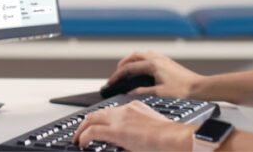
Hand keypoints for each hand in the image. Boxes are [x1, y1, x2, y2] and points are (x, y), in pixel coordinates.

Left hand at [72, 101, 194, 150]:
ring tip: (78, 139)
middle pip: (98, 113)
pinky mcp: (117, 130)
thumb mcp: (153, 130)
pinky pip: (92, 132)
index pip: (112, 111)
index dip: (101, 120)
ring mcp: (121, 119)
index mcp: (136, 108)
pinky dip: (84, 137)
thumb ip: (141, 133)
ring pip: (91, 119)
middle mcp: (126, 109)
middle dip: (86, 123)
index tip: (97, 128)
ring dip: (81, 130)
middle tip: (80, 133)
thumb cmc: (170, 138)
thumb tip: (135, 142)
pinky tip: (82, 144)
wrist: (174, 138)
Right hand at [108, 51, 204, 98]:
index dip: (118, 75)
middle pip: (133, 57)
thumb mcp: (159, 93)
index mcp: (153, 64)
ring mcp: (162, 59)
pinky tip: (140, 68)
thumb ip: (142, 92)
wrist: (199, 87)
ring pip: (141, 54)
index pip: (129, 68)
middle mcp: (156, 58)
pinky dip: (140, 60)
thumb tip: (130, 93)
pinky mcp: (166, 61)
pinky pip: (148, 56)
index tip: (111, 82)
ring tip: (125, 70)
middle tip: (116, 75)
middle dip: (122, 65)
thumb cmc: (183, 90)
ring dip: (131, 60)